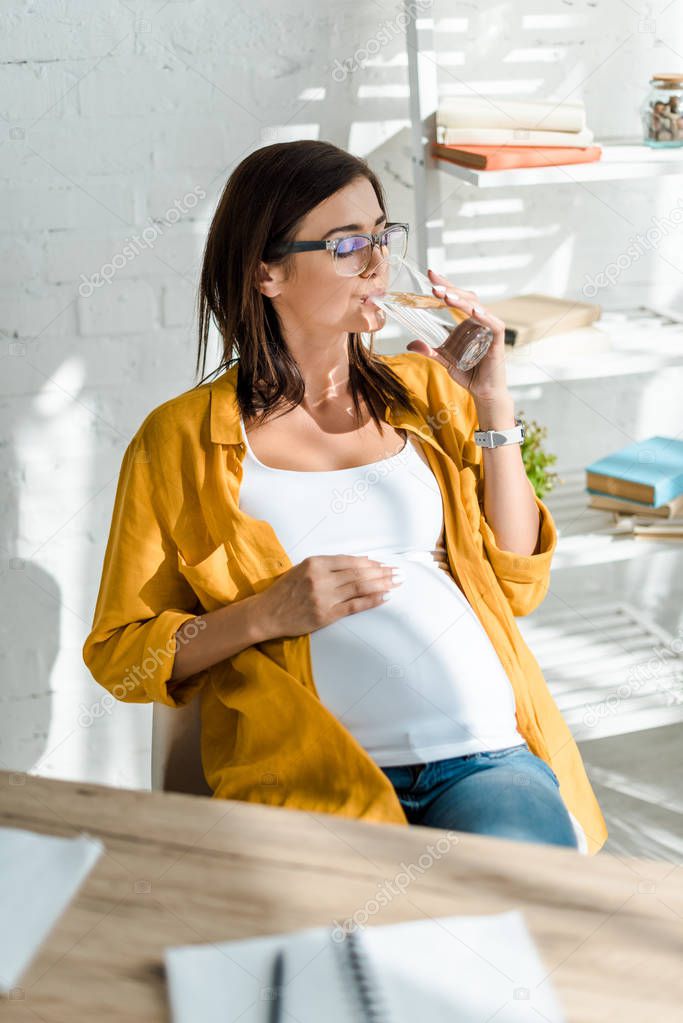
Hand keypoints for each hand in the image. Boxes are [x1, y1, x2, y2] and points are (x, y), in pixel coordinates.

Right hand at [257, 555, 403, 638]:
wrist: (266, 614)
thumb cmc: (285, 591)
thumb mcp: (302, 569)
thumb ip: (327, 566)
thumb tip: (359, 563)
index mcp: (314, 563)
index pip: (349, 561)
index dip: (369, 563)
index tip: (383, 564)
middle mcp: (320, 578)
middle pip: (358, 573)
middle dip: (381, 572)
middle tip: (398, 572)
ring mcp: (324, 597)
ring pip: (359, 587)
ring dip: (381, 584)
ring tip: (396, 582)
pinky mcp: (325, 614)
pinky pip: (354, 606)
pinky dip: (371, 600)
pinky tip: (384, 597)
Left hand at [406, 269, 508, 400]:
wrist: (483, 392)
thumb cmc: (468, 373)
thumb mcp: (444, 360)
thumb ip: (429, 351)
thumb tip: (410, 344)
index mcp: (467, 322)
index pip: (456, 298)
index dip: (445, 285)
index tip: (430, 275)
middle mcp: (479, 321)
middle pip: (467, 298)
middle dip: (450, 290)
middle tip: (433, 286)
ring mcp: (489, 329)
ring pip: (477, 307)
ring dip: (461, 301)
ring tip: (445, 295)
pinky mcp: (498, 340)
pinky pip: (493, 324)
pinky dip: (484, 317)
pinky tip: (474, 311)